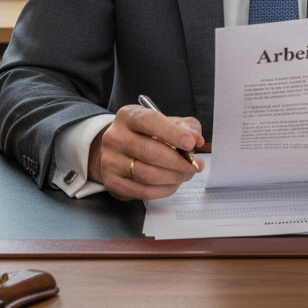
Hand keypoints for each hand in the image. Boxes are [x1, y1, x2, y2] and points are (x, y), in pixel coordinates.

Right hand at [89, 104, 203, 200]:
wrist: (117, 149)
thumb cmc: (146, 135)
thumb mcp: (165, 123)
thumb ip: (185, 127)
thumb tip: (197, 139)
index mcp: (128, 116)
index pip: (150, 122)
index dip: (173, 133)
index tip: (191, 143)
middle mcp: (115, 137)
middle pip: (150, 152)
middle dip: (179, 161)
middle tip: (195, 165)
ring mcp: (110, 161)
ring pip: (148, 174)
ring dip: (174, 177)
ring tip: (186, 174)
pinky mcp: (113, 182)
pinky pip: (144, 191)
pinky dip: (164, 189)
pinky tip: (173, 183)